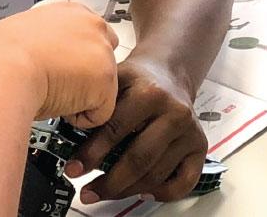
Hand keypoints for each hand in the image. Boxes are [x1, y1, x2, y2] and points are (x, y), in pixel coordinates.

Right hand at [0, 1, 119, 127]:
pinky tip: (57, 105)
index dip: (76, 58)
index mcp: (71, 11)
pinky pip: (100, 112)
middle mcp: (92, 26)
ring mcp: (102, 52)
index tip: (61, 68)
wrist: (0, 69)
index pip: (90, 35)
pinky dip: (80, 118)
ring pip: (102, 88)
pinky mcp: (105, 80)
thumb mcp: (24, 35)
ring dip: (80, 97)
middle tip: (57, 85)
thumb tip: (42, 57)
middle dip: (86, 78)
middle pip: (103, 60)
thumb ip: (45, 41)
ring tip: (50, 93)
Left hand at [66, 60, 206, 202]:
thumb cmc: (138, 80)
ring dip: (127, 190)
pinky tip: (142, 191)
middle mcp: (175, 113)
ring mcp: (190, 133)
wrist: (169, 73)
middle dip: (109, 182)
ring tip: (105, 193)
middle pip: (139, 159)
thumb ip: (95, 103)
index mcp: (149, 93)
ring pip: (156, 174)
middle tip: (86, 192)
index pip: (116, 130)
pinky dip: (162, 194)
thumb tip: (66, 137)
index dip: (91, 154)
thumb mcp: (114, 80)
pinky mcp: (199, 147)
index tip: (73, 170)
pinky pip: (183, 182)